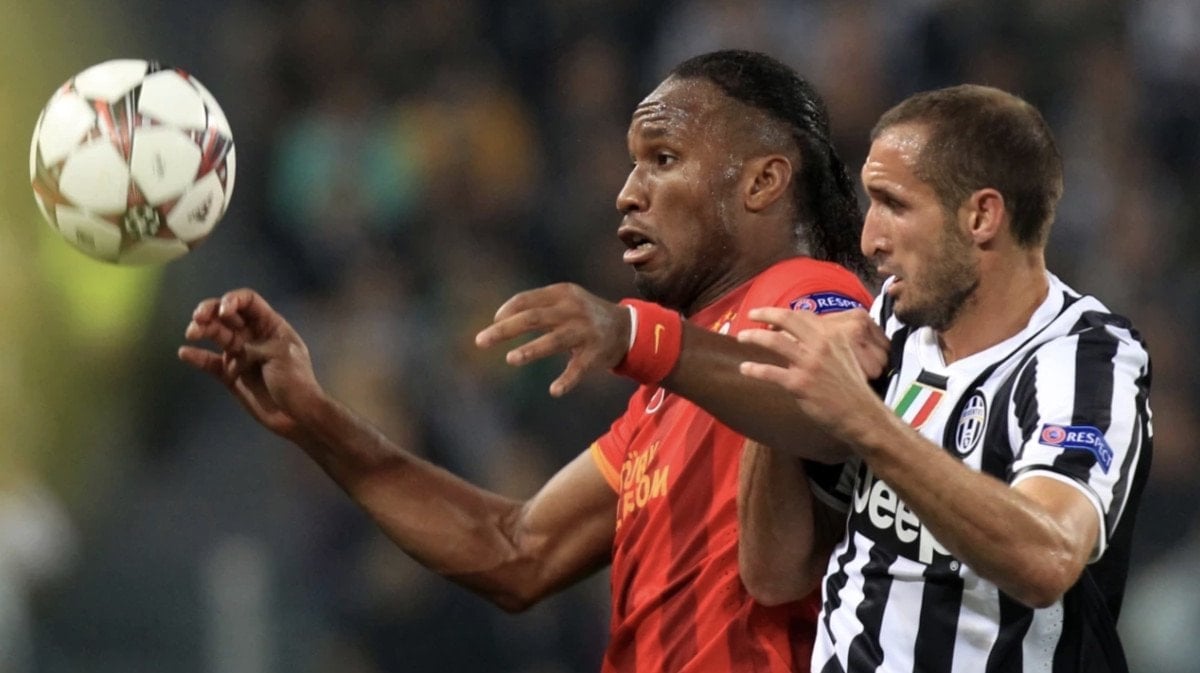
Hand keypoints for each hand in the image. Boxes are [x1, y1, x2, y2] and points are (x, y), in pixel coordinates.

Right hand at [178, 289, 323, 442]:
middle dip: (210, 311)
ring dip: (202, 330)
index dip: (232, 300)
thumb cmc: (296, 381)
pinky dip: (197, 357)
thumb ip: (253, 345)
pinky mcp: (230, 375)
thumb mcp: (280, 355)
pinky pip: (210, 363)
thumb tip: (233, 347)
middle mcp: (252, 335)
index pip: (247, 301)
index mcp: (270, 325)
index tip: (224, 310)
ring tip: (192, 333)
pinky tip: (185, 353)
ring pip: (216, 335)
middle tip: (198, 318)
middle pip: (226, 314)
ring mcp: (240, 354)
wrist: (297, 415)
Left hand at [474, 283, 630, 396]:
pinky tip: (554, 391)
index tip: (493, 322)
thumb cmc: (584, 315)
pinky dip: (567, 380)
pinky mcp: (596, 353)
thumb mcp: (565, 301)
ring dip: (531, 350)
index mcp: (562, 294)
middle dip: (505, 330)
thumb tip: (499, 321)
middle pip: (533, 318)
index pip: (527, 300)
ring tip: (510, 359)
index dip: (507, 311)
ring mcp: (585, 331)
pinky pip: (578, 368)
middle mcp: (573, 310)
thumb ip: (538, 306)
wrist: (626, 328)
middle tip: (480, 341)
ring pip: (554, 340)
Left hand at [736, 307, 889, 444]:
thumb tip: (799, 339)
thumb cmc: (851, 387)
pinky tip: (744, 369)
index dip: (782, 313)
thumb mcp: (844, 355)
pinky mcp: (800, 384)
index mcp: (832, 335)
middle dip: (765, 313)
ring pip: (774, 342)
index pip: (802, 315)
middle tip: (750, 315)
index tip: (768, 314)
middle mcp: (821, 344)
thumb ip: (824, 344)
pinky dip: (753, 369)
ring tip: (741, 337)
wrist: (861, 413)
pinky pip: (770, 372)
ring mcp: (809, 363)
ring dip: (753, 337)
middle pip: (787, 319)